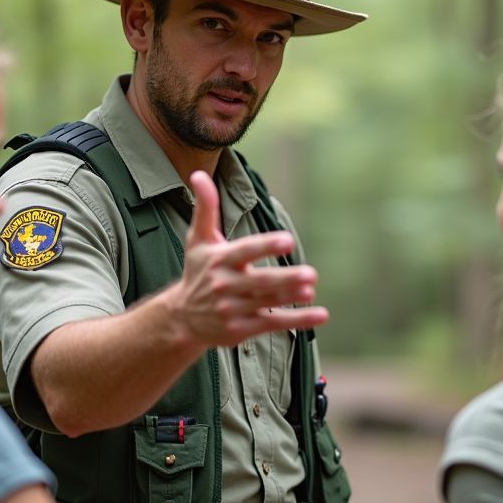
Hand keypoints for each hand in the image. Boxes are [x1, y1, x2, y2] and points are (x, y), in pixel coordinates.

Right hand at [169, 171, 328, 347]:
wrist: (182, 318)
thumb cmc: (197, 272)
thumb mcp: (198, 239)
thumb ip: (205, 207)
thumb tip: (198, 173)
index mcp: (219, 261)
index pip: (245, 251)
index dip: (266, 246)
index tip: (287, 240)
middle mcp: (225, 286)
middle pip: (260, 281)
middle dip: (285, 279)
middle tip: (310, 274)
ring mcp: (233, 310)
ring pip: (268, 303)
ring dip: (291, 298)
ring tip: (310, 290)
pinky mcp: (242, 329)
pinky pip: (273, 324)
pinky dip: (298, 320)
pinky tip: (320, 314)